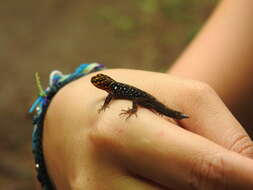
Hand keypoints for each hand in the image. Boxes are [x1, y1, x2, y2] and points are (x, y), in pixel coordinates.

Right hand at [43, 69, 252, 189]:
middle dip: (222, 188)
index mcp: (119, 134)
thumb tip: (251, 174)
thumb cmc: (128, 98)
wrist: (72, 118)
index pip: (202, 169)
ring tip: (186, 168)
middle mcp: (101, 179)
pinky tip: (168, 177)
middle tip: (232, 172)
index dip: (246, 178)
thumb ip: (221, 135)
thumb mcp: (178, 97)